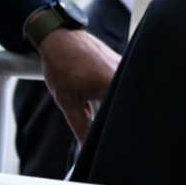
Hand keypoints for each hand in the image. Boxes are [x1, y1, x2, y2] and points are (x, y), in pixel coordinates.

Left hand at [37, 27, 119, 144]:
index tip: (112, 135)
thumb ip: (80, 126)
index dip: (118, 127)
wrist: (60, 38)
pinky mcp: (121, 62)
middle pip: (125, 103)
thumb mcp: (67, 101)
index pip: (125, 113)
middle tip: (95, 114)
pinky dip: (109, 89)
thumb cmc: (62, 66)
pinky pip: (120, 81)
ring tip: (91, 100)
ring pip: (122, 92)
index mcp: (114, 85)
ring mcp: (125, 66)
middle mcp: (125, 74)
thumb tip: (87, 146)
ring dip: (109, 101)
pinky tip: (94, 89)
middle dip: (111, 114)